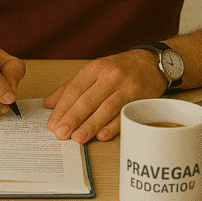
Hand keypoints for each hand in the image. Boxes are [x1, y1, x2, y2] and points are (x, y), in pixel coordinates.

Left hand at [44, 50, 167, 142]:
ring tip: (77, 138)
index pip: (75, 89)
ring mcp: (126, 87)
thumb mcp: (95, 71)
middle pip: (88, 99)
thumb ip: (71, 87)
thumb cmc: (121, 69)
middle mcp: (111, 76)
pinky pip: (124, 114)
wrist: (153, 62)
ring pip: (106, 108)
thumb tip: (48, 103)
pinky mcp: (139, 98)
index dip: (62, 108)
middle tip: (61, 133)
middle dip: (73, 118)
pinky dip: (112, 126)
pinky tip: (101, 135)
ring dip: (91, 125)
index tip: (53, 124)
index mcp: (96, 68)